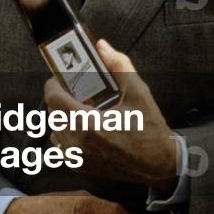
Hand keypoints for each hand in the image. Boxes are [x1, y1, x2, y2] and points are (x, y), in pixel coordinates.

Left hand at [44, 39, 178, 189]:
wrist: (161, 165)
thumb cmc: (150, 129)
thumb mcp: (138, 92)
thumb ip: (118, 65)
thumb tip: (101, 46)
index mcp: (87, 123)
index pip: (52, 97)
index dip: (55, 84)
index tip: (65, 79)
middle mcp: (76, 142)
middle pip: (52, 111)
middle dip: (62, 98)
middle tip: (79, 93)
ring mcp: (76, 158)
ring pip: (55, 128)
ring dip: (63, 116)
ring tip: (83, 110)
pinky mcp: (79, 167)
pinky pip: (61, 145)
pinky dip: (67, 134)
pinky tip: (85, 129)